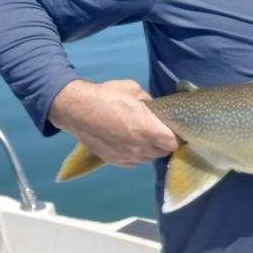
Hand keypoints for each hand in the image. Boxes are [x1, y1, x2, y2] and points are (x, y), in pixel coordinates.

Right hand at [49, 78, 179, 166]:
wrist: (76, 110)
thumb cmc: (107, 96)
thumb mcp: (134, 90)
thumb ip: (148, 102)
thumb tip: (153, 109)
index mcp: (148, 129)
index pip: (173, 143)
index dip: (176, 136)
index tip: (174, 129)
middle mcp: (139, 147)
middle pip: (162, 152)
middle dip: (164, 142)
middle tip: (160, 131)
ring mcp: (126, 156)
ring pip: (148, 158)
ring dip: (150, 149)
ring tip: (144, 136)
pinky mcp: (114, 161)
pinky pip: (134, 162)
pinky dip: (137, 155)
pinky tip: (131, 143)